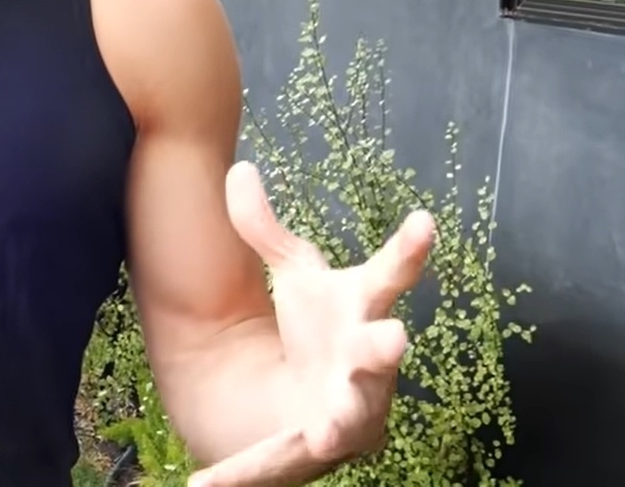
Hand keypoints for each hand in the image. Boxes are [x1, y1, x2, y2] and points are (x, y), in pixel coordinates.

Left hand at [189, 161, 435, 486]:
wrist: (316, 395)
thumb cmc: (319, 330)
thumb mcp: (294, 275)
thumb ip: (264, 230)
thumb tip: (237, 170)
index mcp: (364, 311)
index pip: (392, 274)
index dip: (409, 249)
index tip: (423, 221)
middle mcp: (367, 361)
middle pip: (381, 352)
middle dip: (386, 347)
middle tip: (394, 338)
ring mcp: (350, 408)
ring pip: (351, 415)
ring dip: (341, 423)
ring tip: (327, 432)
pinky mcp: (316, 445)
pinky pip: (276, 461)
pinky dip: (243, 474)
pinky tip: (201, 485)